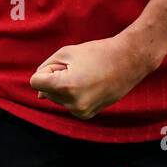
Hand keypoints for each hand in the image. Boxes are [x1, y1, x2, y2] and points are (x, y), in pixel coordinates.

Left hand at [30, 34, 160, 120]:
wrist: (130, 60)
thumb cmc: (98, 52)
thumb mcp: (66, 53)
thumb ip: (46, 69)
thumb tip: (39, 95)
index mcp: (66, 87)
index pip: (36, 82)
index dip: (48, 69)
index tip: (66, 64)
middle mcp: (73, 104)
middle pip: (46, 92)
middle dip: (56, 79)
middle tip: (80, 69)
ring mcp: (81, 111)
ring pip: (57, 99)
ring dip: (65, 87)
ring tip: (87, 76)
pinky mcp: (88, 114)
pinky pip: (69, 104)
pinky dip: (74, 95)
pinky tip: (91, 85)